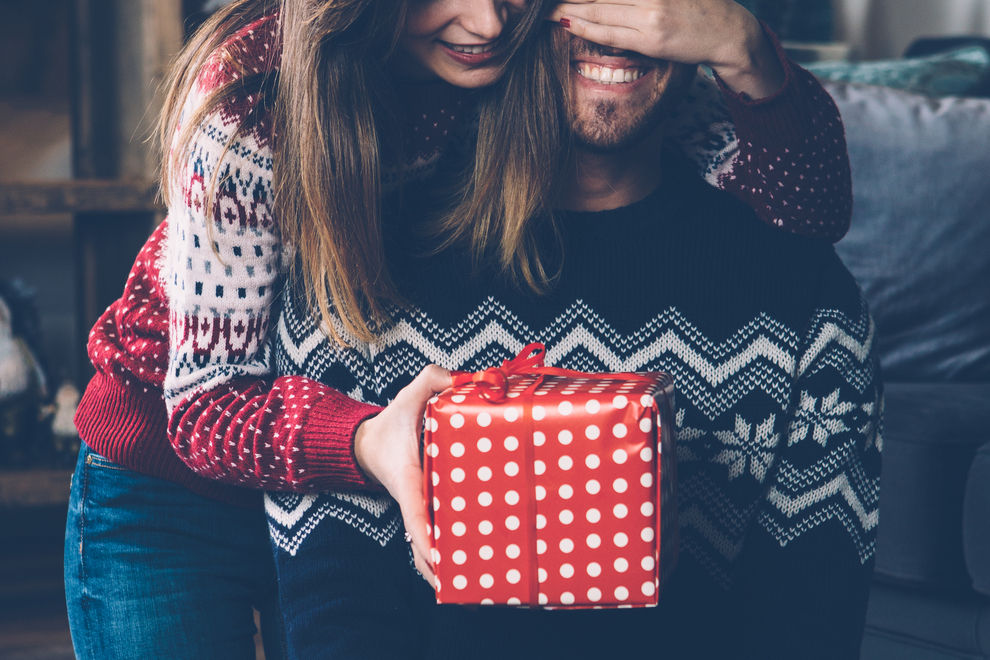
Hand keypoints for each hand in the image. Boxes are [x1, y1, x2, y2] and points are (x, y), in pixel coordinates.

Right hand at [353, 364, 451, 586]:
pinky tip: (470, 572)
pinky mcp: (428, 510)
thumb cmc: (393, 422)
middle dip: (441, 568)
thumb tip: (463, 380)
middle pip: (423, 547)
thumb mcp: (410, 394)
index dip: (426, 538)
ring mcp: (420, 510)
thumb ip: (433, 380)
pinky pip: (436, 538)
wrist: (371, 442)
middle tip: (468, 586)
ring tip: (474, 593)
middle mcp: (413, 502)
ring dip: (445, 570)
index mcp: (408, 480)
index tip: (440, 560)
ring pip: (427, 551)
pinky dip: (447, 556)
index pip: (415, 514)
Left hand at [550, 0, 785, 97]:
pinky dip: (586, 26)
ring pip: (600, 9)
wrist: (729, 32)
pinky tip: (568, 22)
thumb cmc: (700, 6)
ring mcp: (651, 16)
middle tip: (543, 0)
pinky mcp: (652, 40)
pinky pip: (610, 33)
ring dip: (570, 8)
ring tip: (546, 8)